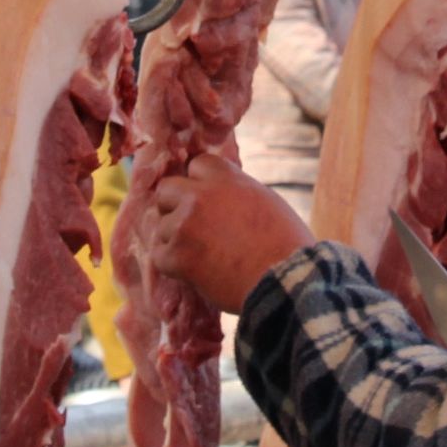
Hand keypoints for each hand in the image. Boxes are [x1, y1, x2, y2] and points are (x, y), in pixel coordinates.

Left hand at [148, 156, 313, 315]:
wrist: (286, 281)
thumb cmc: (287, 244)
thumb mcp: (265, 200)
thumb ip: (235, 191)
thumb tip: (220, 193)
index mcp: (225, 179)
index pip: (195, 165)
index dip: (199, 183)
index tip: (206, 200)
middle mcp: (200, 196)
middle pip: (166, 190)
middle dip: (174, 206)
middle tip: (192, 227)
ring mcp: (185, 225)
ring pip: (162, 227)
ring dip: (176, 241)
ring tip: (203, 257)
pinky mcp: (178, 256)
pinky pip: (160, 256)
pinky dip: (174, 267)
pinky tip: (196, 272)